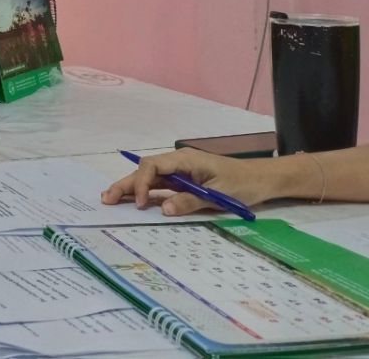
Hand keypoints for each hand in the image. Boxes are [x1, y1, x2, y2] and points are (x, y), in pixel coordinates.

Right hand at [100, 148, 279, 215]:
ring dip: (131, 188)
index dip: (142, 183)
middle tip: (107, 199)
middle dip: (126, 183)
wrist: (262, 179)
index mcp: (186, 160)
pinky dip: (145, 192)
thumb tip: (163, 209)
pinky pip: (160, 185)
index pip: (154, 166)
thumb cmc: (243, 184)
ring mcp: (180, 171)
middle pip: (145, 170)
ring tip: (111, 199)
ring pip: (149, 177)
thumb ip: (190, 200)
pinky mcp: (183, 180)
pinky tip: (133, 200)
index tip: (142, 203)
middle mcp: (178, 163)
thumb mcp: (219, 195)